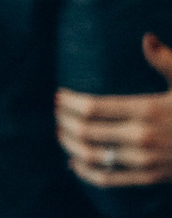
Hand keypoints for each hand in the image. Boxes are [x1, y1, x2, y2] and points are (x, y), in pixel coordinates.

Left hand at [56, 34, 171, 185]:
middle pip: (86, 132)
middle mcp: (142, 137)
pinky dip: (85, 171)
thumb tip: (146, 38)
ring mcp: (144, 160)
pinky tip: (75, 162)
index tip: (60, 96)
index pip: (92, 107)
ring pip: (92, 156)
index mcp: (148, 110)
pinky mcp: (148, 177)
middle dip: (65, 121)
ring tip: (62, 133)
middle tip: (58, 112)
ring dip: (70, 144)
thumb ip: (166, 61)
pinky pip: (107, 179)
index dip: (70, 102)